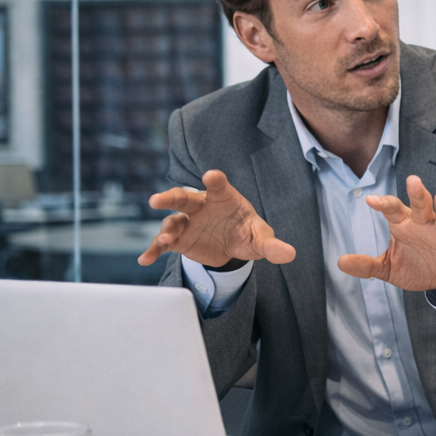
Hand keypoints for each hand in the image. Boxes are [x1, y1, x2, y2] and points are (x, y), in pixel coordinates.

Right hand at [137, 169, 295, 267]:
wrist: (232, 246)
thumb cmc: (247, 233)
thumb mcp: (260, 239)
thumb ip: (272, 246)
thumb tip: (289, 254)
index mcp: (223, 198)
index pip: (219, 186)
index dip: (216, 180)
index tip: (211, 176)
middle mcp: (201, 206)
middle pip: (184, 197)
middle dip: (171, 197)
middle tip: (157, 199)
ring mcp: (188, 222)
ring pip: (172, 221)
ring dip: (166, 230)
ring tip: (165, 241)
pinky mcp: (180, 240)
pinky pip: (164, 243)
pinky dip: (154, 250)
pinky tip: (145, 259)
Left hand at [338, 176, 435, 302]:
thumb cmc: (417, 267)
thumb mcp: (389, 268)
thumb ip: (367, 265)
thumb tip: (340, 262)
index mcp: (405, 225)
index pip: (393, 210)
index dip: (383, 204)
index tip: (371, 200)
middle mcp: (425, 224)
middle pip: (421, 204)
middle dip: (417, 193)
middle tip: (412, 180)